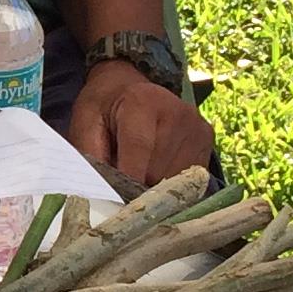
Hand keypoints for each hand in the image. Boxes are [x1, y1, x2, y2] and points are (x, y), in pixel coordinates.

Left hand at [69, 59, 215, 186]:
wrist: (128, 85)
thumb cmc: (104, 108)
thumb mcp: (85, 124)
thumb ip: (91, 157)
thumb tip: (101, 195)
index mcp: (141, 102)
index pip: (139, 150)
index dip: (127, 182)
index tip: (117, 206)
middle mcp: (177, 112)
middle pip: (158, 171)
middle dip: (137, 185)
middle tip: (122, 180)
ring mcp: (197, 125)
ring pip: (176, 180)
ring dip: (155, 184)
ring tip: (140, 169)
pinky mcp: (207, 138)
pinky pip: (190, 177)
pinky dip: (171, 181)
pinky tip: (156, 167)